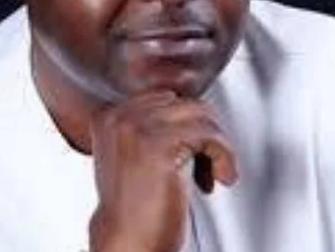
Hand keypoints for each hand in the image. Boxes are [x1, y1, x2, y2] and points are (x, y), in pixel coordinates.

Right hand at [88, 91, 237, 251]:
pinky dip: (225, 157)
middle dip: (204, 135)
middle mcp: (120, 116)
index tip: (191, 155)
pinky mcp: (161, 144)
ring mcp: (138, 127)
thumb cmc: (136, 208)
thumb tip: (193, 108)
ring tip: (214, 173)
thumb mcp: (135, 154)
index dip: (187, 126)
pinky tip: (221, 177)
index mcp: (110, 115)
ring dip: (217, 147)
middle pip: (186, 103)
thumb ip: (151, 125)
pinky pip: (211, 135)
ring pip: (202, 115)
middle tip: (204, 167)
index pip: (166, 97)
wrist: (129, 243)